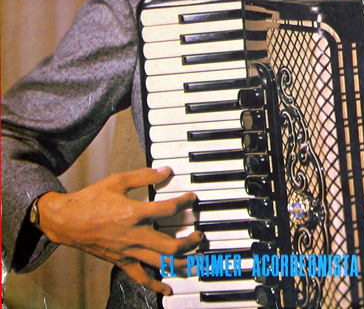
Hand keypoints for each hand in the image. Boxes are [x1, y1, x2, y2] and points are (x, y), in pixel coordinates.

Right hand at [36, 167, 201, 295]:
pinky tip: (167, 288)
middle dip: (190, 243)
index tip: (192, 198)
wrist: (67, 221)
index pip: (169, 210)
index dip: (185, 202)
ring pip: (160, 264)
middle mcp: (134, 236)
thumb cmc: (91, 200)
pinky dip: (156, 284)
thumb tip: (165, 171)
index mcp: (134, 213)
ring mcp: (128, 251)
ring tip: (195, 260)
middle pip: (170, 245)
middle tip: (200, 236)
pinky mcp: (121, 261)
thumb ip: (144, 176)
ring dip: (181, 263)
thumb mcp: (118, 180)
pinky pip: (141, 277)